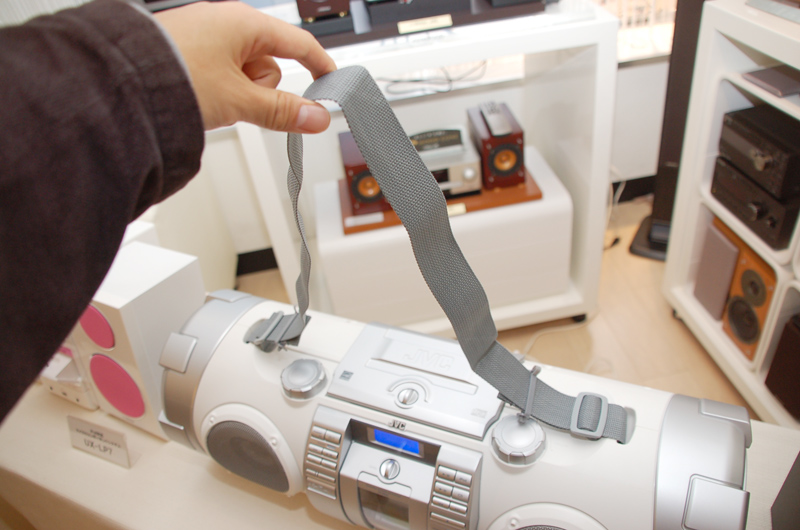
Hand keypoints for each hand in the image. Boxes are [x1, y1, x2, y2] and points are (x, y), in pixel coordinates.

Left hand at [155, 1, 336, 132]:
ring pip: (244, 73)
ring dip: (237, 93)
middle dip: (261, 90)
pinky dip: (218, 90)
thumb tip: (316, 117)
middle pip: (269, 64)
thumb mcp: (238, 100)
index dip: (320, 64)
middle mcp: (224, 22)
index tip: (331, 81)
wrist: (118, 82)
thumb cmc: (172, 76)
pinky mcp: (188, 52)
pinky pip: (220, 74)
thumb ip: (282, 111)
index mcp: (243, 22)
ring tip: (211, 102)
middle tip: (241, 105)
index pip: (299, 42)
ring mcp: (204, 36)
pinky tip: (200, 99)